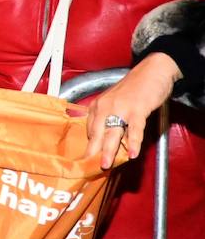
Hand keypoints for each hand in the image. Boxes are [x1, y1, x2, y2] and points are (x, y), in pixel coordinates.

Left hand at [84, 52, 178, 169]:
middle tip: (89, 167)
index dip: (89, 145)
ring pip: (112, 133)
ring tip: (106, 164)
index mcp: (97, 105)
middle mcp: (105, 106)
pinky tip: (132, 153)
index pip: (90, 129)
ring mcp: (121, 108)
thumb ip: (109, 118)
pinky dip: (133, 142)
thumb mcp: (114, 102)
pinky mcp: (137, 109)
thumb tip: (106, 140)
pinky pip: (134, 129)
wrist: (151, 72)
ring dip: (109, 150)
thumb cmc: (133, 89)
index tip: (86, 159)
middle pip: (97, 133)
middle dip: (93, 151)